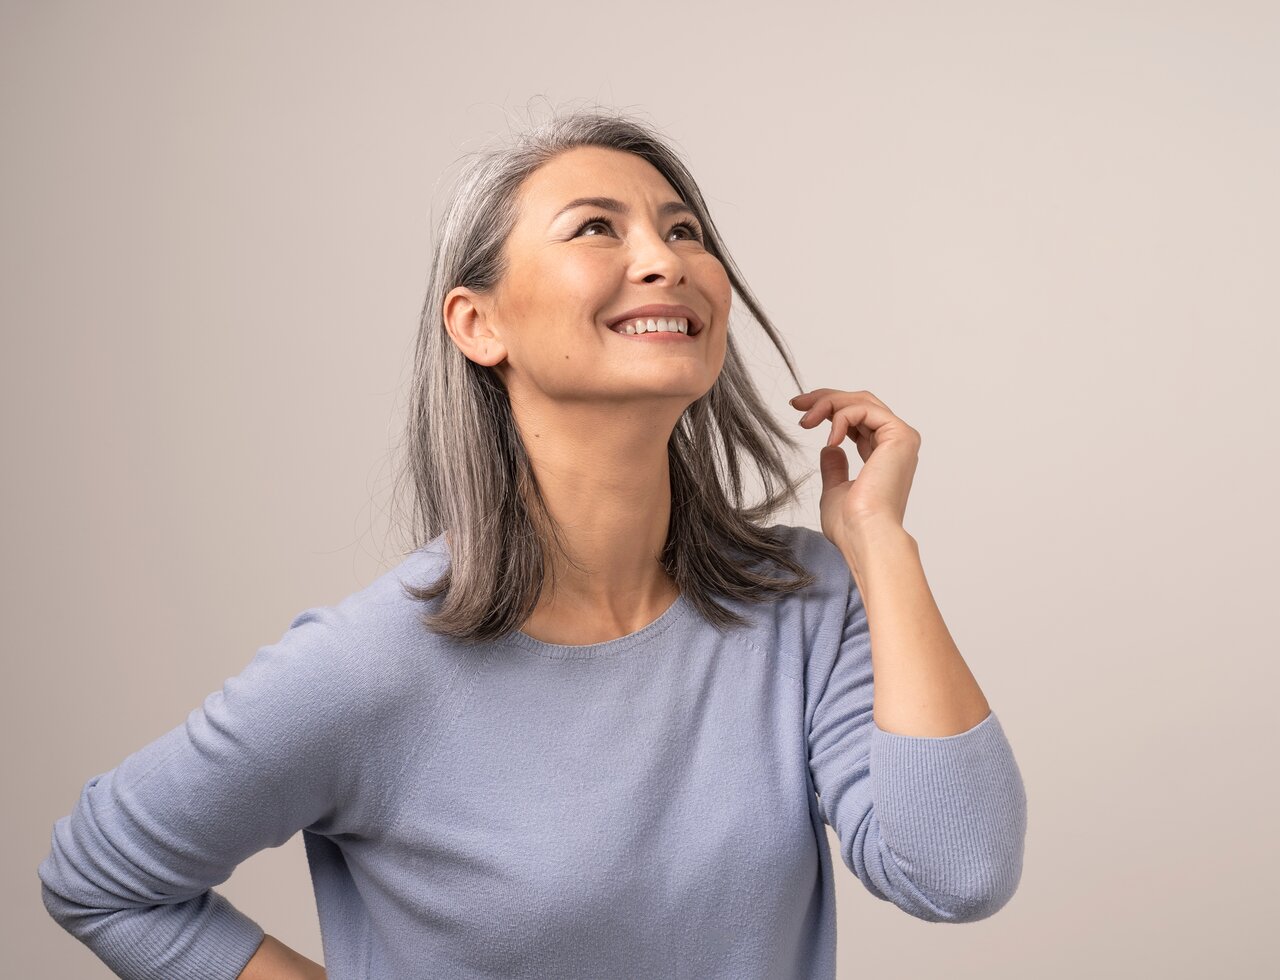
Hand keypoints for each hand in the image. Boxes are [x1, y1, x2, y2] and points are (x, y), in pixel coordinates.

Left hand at [789, 388, 920, 551]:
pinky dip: (842, 417)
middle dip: (826, 398)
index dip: (829, 408)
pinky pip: (865, 409)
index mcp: (885, 456)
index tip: (800, 409)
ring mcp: (901, 438)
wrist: (865, 535)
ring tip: (806, 422)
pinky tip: (830, 439)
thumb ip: (835, 468)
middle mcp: (896, 444)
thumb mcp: (835, 490)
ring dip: (828, 404)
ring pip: (862, 401)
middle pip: (861, 402)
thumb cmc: (851, 524)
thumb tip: (830, 449)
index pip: (859, 418)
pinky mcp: (900, 435)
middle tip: (797, 402)